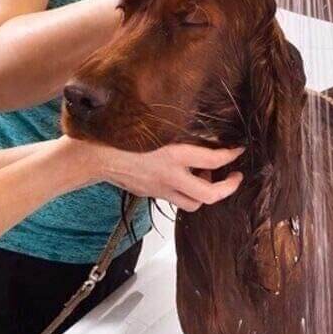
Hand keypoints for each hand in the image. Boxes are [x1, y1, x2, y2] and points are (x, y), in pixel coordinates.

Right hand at [82, 139, 244, 211]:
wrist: (93, 156)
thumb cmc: (122, 136)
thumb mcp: (154, 129)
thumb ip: (178, 134)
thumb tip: (203, 134)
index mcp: (173, 155)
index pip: (213, 159)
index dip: (231, 155)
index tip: (239, 150)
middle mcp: (170, 176)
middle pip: (209, 195)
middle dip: (228, 187)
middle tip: (236, 176)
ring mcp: (161, 189)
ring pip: (194, 204)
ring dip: (206, 193)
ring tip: (207, 176)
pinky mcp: (152, 194)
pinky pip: (177, 200)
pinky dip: (187, 192)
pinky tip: (185, 177)